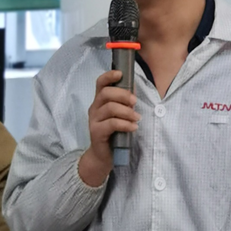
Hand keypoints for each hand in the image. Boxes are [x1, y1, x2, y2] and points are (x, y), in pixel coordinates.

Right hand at [78, 70, 139, 186]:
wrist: (103, 156)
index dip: (109, 76)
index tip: (120, 74)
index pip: (100, 83)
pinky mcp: (96, 132)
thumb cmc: (114, 132)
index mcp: (99, 101)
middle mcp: (94, 108)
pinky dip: (125, 124)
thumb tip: (134, 90)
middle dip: (123, 95)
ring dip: (127, 111)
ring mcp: (93, 120)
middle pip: (105, 93)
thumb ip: (124, 103)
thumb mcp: (119, 115)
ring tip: (137, 118)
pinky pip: (112, 124)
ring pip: (110, 108)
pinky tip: (133, 127)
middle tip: (135, 102)